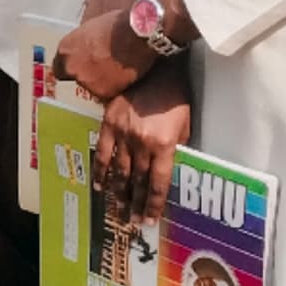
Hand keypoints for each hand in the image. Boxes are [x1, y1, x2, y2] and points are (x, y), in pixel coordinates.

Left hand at [54, 0, 179, 104]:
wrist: (136, 35)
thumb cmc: (118, 25)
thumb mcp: (92, 29)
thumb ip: (84, 44)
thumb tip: (87, 49)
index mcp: (66, 48)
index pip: (60, 66)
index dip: (73, 66)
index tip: (82, 65)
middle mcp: (72, 67)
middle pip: (77, 78)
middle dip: (89, 74)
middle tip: (105, 66)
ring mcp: (87, 82)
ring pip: (93, 87)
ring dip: (103, 81)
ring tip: (119, 68)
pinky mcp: (104, 92)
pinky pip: (109, 93)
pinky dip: (117, 87)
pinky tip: (126, 74)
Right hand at [92, 62, 191, 225]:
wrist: (155, 64)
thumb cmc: (175, 94)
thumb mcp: (185, 124)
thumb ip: (176, 148)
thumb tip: (167, 169)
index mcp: (164, 145)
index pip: (158, 183)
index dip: (154, 204)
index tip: (149, 219)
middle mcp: (142, 143)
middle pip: (137, 181)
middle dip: (135, 204)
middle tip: (132, 221)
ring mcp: (123, 134)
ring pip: (119, 171)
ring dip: (119, 194)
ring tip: (118, 210)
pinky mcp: (108, 124)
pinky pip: (102, 153)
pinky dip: (100, 172)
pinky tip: (99, 186)